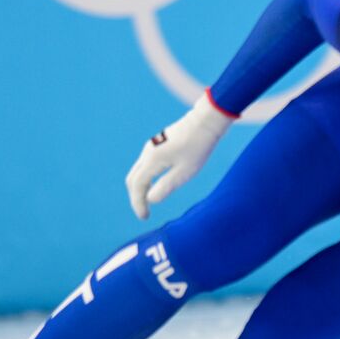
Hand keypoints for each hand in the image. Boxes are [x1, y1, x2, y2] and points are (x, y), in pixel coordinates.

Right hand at [125, 92, 235, 218]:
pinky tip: (156, 185)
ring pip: (138, 171)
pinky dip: (146, 178)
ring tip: (149, 202)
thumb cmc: (199, 146)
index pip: (137, 186)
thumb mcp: (185, 171)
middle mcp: (148, 152)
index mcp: (152, 159)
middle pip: (133, 178)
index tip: (145, 217)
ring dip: (141, 188)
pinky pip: (146, 165)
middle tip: (145, 212)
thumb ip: (166, 186)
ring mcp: (152, 146)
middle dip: (136, 197)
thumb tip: (150, 200)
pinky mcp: (159, 144)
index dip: (138, 203)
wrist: (206, 121)